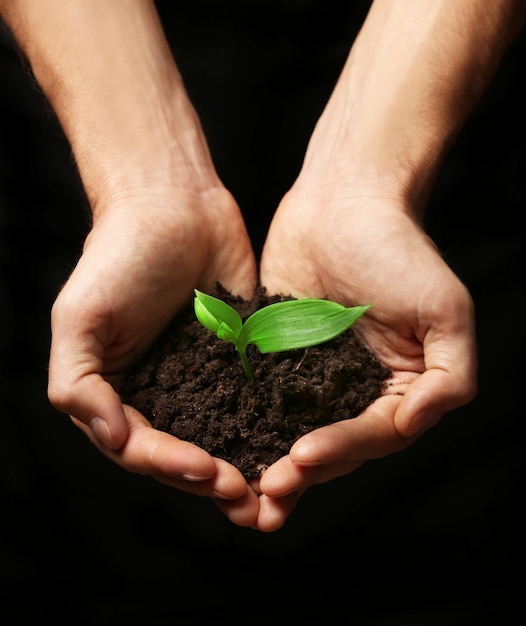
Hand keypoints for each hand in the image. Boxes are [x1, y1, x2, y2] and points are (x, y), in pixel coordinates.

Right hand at [48, 185, 260, 525]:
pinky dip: (269, 432)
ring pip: (223, 438)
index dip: (172, 467)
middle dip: (213, 481)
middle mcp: (160, 394)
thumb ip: (79, 383)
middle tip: (249, 499)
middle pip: (184, 455)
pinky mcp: (239, 362)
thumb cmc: (120, 255)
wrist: (175, 203)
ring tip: (275, 493)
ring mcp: (201, 380)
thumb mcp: (81, 317)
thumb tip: (112, 439)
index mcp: (118, 393)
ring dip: (246, 469)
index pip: (140, 448)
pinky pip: (254, 404)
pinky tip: (292, 449)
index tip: (209, 472)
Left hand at [255, 186, 476, 530]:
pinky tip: (219, 443)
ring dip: (268, 461)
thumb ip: (448, 375)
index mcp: (397, 387)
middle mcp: (355, 389)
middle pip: (330, 444)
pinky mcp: (274, 356)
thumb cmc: (398, 247)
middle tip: (267, 489)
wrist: (342, 199)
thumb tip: (417, 424)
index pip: (372, 435)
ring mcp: (311, 376)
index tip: (301, 459)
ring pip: (290, 431)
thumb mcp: (445, 308)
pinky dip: (242, 423)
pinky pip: (258, 396)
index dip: (340, 452)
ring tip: (240, 491)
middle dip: (300, 471)